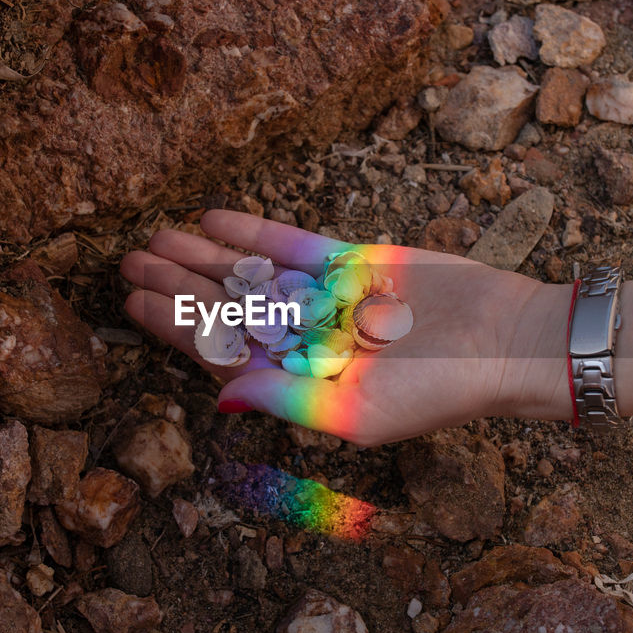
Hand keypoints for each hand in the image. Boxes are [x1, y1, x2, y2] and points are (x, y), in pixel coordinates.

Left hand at [120, 210, 572, 445]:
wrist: (504, 338)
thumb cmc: (440, 393)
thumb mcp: (361, 414)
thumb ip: (289, 401)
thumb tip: (220, 395)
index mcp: (300, 383)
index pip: (224, 352)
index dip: (176, 329)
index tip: (135, 305)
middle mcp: (305, 341)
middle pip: (228, 309)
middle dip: (177, 287)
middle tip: (128, 262)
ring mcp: (326, 299)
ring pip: (251, 273)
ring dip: (204, 256)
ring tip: (155, 238)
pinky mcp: (351, 262)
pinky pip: (291, 244)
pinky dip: (254, 232)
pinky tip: (213, 218)